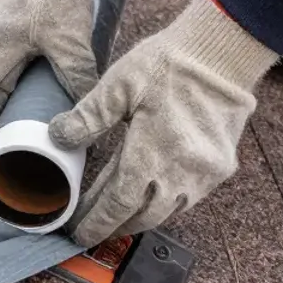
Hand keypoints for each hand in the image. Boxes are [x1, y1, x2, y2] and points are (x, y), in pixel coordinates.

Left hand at [49, 0, 276, 245]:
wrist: (224, 50)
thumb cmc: (170, 64)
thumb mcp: (119, 84)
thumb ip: (88, 116)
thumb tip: (58, 136)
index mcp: (151, 154)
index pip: (117, 204)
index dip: (96, 222)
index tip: (78, 232)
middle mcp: (181, 174)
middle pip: (142, 217)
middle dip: (114, 225)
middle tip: (91, 227)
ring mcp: (205, 174)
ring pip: (168, 212)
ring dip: (141, 217)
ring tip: (117, 216)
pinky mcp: (222, 167)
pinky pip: (190, 199)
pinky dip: (167, 203)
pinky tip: (152, 195)